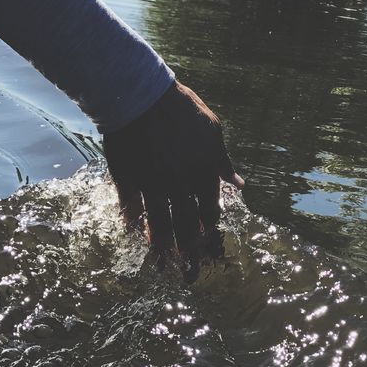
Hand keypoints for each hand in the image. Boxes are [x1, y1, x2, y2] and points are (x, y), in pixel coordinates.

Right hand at [102, 80, 243, 263]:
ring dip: (162, 246)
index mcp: (202, 170)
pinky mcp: (128, 178)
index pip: (209, 209)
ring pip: (159, 222)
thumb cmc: (180, 108)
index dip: (208, 229)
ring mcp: (152, 182)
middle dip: (189, 250)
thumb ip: (222, 161)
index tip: (207, 243)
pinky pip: (131, 207)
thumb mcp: (211, 129)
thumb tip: (238, 184)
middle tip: (189, 271)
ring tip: (164, 264)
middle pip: (185, 223)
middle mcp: (179, 182)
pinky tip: (134, 233)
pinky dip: (133, 221)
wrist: (140, 94)